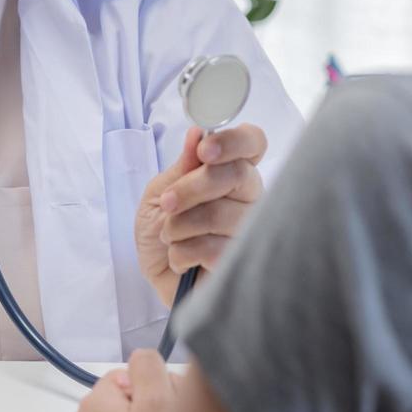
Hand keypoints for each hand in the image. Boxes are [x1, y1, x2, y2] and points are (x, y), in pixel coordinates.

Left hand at [135, 123, 266, 305]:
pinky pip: (214, 248)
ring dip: (180, 226)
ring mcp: (251, 231)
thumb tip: (197, 133)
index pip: (253, 143)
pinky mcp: (243, 263)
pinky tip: (181, 260)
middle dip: (192, 188)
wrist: (157, 278)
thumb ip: (181, 167)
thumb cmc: (161, 233)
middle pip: (238, 174)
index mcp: (232, 174)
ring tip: (170, 237)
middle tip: (168, 203)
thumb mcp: (159, 194)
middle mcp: (250, 199)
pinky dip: (183, 253)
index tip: (205, 150)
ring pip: (221, 213)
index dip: (234, 141)